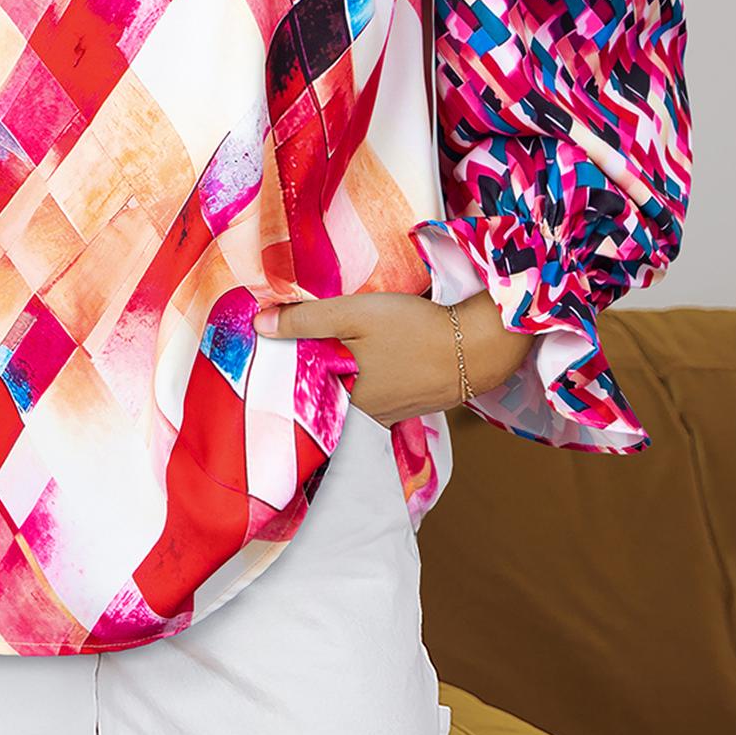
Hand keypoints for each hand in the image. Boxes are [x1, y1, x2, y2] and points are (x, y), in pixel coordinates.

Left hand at [253, 289, 534, 428]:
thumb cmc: (413, 329)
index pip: (293, 397)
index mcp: (341, 402)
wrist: (477, 347)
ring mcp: (384, 417)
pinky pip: (367, 400)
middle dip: (299, 381)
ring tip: (312, 353)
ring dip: (328, 382)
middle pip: (318, 401)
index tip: (258, 358)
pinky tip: (354, 364)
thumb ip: (305, 320)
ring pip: (343, 400)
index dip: (276, 376)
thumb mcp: (353, 314)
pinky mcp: (403, 407)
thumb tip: (258, 326)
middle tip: (279, 354)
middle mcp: (360, 420)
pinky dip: (355, 385)